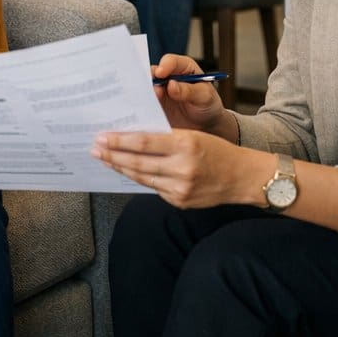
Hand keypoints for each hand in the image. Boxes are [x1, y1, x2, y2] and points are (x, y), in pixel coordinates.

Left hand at [93, 128, 272, 208]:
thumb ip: (166, 137)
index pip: (144, 142)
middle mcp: (182, 168)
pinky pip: (153, 188)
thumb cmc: (218, 151)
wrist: (242, 178)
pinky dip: (138, 178)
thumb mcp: (193, 135)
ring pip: (141, 177)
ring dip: (120, 167)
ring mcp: (180, 188)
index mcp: (186, 144)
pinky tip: (126, 171)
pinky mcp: (179, 201)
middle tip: (95, 148)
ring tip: (105, 159)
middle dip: (112, 155)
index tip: (102, 136)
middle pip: (138, 161)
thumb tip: (132, 138)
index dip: (119, 140)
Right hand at [151, 53, 230, 134]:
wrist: (205, 125)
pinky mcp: (155, 104)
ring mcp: (160, 90)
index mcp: (184, 67)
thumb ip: (189, 91)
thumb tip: (171, 85)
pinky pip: (145, 102)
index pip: (171, 61)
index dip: (165, 66)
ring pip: (146, 87)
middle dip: (151, 80)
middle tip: (154, 91)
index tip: (161, 74)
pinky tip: (145, 111)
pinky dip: (143, 105)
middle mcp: (169, 76)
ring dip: (145, 94)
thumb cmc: (208, 105)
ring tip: (148, 103)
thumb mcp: (205, 97)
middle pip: (153, 72)